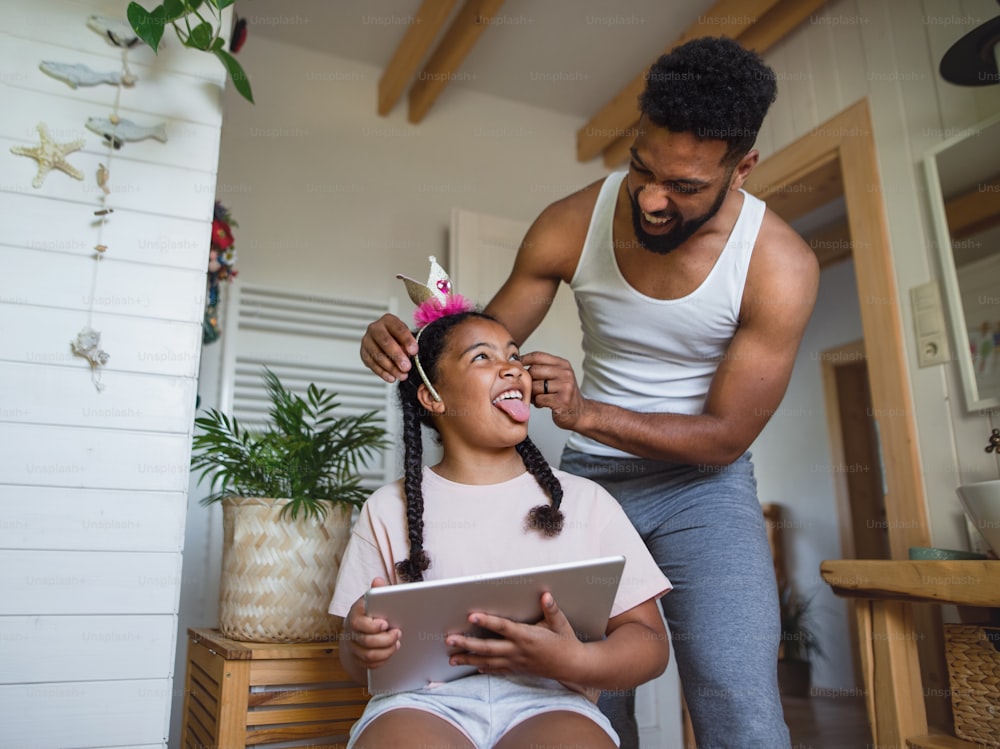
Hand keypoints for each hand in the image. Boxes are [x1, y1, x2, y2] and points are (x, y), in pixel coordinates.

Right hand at [342, 578, 399, 670]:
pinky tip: (391, 651)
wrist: (360, 627)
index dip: (373, 626)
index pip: (358, 623)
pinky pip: (369, 665)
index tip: (386, 623)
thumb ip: (377, 591)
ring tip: (396, 643)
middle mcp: (351, 632)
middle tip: (397, 633)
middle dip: (385, 639)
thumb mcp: (373, 599)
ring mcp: (354, 647)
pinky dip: (382, 660)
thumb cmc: (370, 611)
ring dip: (386, 651)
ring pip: (368, 656)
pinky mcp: (358, 658)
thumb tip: (377, 580)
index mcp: (355, 615)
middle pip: (366, 642)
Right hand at [360, 314, 416, 382]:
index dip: (407, 340)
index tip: (414, 351)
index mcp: (388, 320)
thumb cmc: (399, 338)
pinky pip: (372, 364)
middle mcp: (375, 328)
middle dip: (397, 356)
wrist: (387, 341)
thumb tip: (409, 354)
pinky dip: (382, 373)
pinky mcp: (363, 353)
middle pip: (385, 341)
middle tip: (407, 367)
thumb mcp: (406, 337)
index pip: (398, 329)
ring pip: (377, 355)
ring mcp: (367, 340)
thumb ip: (407, 344)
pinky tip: (391, 378)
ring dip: (391, 368)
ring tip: (402, 375)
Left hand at [445, 592, 584, 680]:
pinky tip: (474, 667)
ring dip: (469, 659)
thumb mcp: (560, 623)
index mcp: (527, 636)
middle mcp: (518, 651)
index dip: (487, 621)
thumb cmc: (565, 642)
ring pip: (488, 661)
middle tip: (449, 639)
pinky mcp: (518, 670)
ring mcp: (516, 662)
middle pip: (488, 648)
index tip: (471, 616)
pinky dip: (484, 668)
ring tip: (452, 658)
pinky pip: (498, 670)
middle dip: (467, 644)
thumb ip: (551, 609)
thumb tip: (545, 595)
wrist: (572, 666)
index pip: (503, 627)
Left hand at [521, 351, 586, 430]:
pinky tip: (543, 403)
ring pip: (535, 386)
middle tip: (532, 388)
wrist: (579, 412)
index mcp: (563, 364)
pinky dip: (537, 403)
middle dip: (529, 381)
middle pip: (534, 371)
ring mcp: (565, 387)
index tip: (516, 364)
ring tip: (539, 396)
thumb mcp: (556, 376)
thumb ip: (542, 368)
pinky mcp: (562, 401)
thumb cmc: (563, 394)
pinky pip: (539, 399)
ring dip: (533, 394)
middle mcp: (565, 373)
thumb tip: (517, 363)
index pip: (538, 356)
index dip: (524, 359)